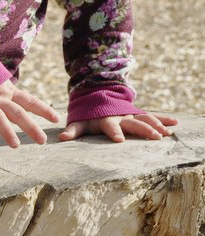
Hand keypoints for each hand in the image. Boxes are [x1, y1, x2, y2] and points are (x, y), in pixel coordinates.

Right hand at [0, 81, 60, 148]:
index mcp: (8, 91)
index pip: (29, 101)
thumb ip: (7, 94)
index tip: (56, 118)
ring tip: (15, 145)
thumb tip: (21, 106)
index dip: (43, 109)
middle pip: (18, 112)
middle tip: (43, 140)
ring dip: (7, 131)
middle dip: (31, 127)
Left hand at [58, 111, 178, 143]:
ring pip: (146, 118)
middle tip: (154, 137)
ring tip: (166, 133)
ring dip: (157, 125)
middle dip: (144, 129)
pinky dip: (164, 119)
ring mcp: (131, 114)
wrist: (98, 95)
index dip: (114, 132)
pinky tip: (175, 124)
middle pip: (133, 123)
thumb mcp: (79, 121)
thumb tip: (61, 138)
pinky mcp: (138, 114)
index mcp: (106, 120)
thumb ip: (72, 130)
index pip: (110, 126)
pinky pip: (153, 116)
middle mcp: (121, 116)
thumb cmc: (88, 114)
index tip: (119, 140)